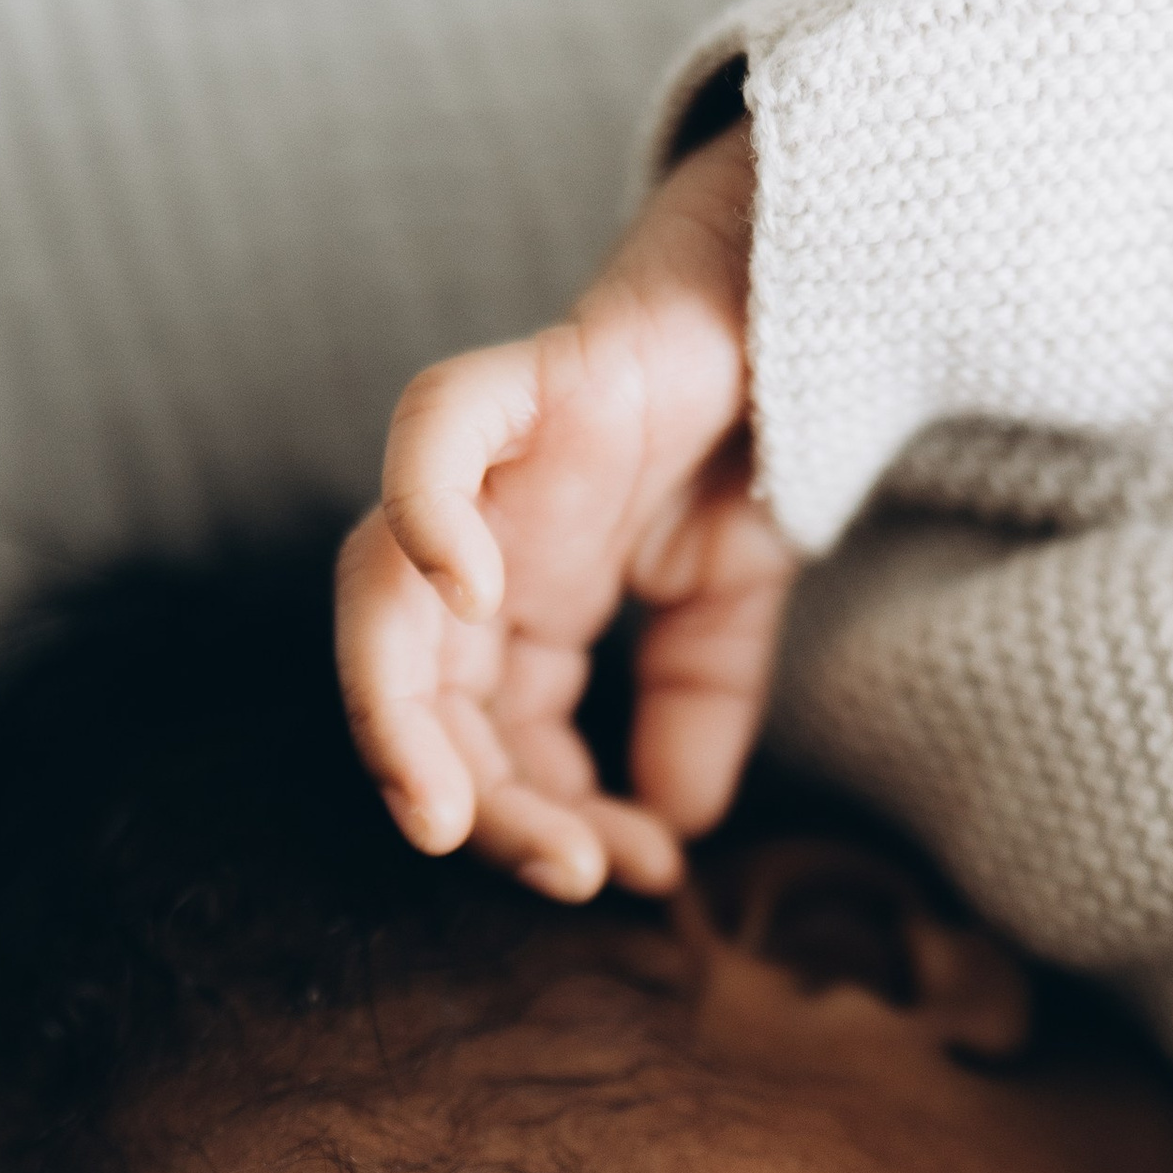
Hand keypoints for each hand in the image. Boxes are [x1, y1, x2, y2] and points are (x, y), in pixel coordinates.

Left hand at [335, 123, 791, 897]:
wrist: (792, 298)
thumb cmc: (740, 441)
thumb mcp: (725, 612)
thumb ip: (690, 713)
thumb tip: (670, 830)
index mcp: (518, 612)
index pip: (489, 742)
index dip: (543, 821)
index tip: (630, 875)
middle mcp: (476, 550)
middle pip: (418, 696)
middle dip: (473, 804)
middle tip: (563, 871)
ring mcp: (482, 471)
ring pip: (380, 595)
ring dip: (401, 720)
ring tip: (451, 816)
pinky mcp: (513, 384)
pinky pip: (430, 443)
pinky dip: (423, 515)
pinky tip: (467, 591)